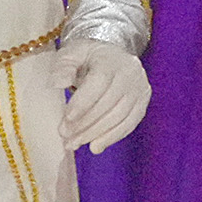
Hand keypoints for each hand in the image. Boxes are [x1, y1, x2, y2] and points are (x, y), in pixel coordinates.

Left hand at [51, 36, 149, 152]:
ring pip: (120, 117)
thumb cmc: (87, 56)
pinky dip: (111, 137)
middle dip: (86, 124)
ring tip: (75, 144)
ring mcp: (140, 88)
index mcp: (111, 58)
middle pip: (109, 104)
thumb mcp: (71, 53)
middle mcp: (131, 73)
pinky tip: (95, 147)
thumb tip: (58, 83)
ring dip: (96, 134)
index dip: (83, 103)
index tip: (66, 119)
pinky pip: (129, 124)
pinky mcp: (143, 102)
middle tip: (66, 137)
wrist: (110, 54)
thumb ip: (62, 66)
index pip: (99, 83)